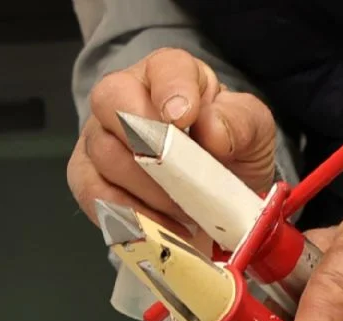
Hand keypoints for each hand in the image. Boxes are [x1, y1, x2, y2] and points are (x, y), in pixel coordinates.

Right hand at [67, 47, 276, 240]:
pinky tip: (161, 229)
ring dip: (147, 190)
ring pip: (105, 155)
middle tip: (184, 180)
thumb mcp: (253, 132)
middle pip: (113, 104)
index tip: (183, 119)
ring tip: (184, 210)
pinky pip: (93, 193)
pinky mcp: (88, 176)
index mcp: (172, 74)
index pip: (164, 68)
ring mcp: (100, 136)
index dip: (171, 92)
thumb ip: (241, 122)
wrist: (218, 196)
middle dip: (150, 147)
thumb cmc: (230, 152)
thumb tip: (212, 130)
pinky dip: (129, 216)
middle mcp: (125, 96)